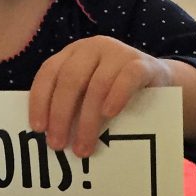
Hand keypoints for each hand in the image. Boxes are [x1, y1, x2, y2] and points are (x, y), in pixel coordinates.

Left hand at [29, 37, 172, 156]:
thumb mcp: (88, 90)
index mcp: (73, 53)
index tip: (38, 129)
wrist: (157, 78)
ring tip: (84, 147)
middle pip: (70, 80)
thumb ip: (70, 103)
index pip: (48, 73)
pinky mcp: (142, 63)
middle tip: (58, 145)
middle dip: (61, 115)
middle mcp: (93, 48)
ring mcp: (118, 52)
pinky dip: (116, 96)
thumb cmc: (114, 88)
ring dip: (87, 121)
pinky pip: (127, 78)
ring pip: (97, 85)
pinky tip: (109, 115)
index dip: (40, 100)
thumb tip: (49, 135)